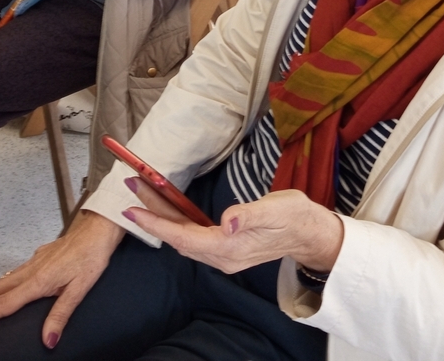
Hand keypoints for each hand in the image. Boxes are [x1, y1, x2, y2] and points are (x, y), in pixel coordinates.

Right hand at [0, 210, 124, 347]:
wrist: (98, 229)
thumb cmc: (92, 254)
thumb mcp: (80, 289)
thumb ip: (61, 314)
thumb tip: (49, 338)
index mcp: (38, 281)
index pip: (3, 305)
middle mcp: (31, 270)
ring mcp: (33, 262)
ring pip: (1, 282)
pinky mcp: (38, 258)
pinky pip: (12, 275)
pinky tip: (0, 290)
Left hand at [124, 178, 343, 274]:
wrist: (310, 234)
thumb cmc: (295, 217)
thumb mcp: (277, 208)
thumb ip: (250, 215)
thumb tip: (227, 221)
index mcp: (231, 247)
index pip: (185, 237)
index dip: (157, 224)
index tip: (133, 209)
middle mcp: (223, 257)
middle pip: (178, 237)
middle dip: (153, 214)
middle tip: (133, 185)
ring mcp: (224, 255)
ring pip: (183, 237)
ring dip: (162, 217)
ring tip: (144, 192)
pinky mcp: (226, 249)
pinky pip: (192, 237)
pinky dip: (176, 223)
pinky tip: (168, 209)